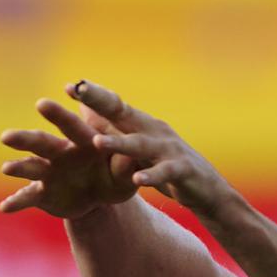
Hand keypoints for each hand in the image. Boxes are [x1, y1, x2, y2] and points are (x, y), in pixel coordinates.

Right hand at [0, 89, 139, 218]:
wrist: (100, 198)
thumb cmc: (115, 176)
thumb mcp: (125, 174)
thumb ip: (125, 166)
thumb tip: (129, 158)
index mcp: (81, 141)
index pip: (70, 125)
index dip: (57, 115)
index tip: (41, 104)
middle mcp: (60, 153)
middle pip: (41, 143)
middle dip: (25, 139)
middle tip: (6, 136)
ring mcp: (48, 173)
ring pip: (30, 167)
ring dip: (17, 167)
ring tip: (6, 168)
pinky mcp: (42, 193)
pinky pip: (27, 197)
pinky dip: (16, 202)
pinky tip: (4, 208)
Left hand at [67, 80, 239, 217]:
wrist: (206, 190)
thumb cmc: (164, 166)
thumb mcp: (136, 147)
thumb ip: (113, 129)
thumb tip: (83, 109)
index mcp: (140, 124)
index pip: (113, 105)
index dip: (93, 95)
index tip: (69, 87)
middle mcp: (154, 130)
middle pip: (123, 113)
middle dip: (100, 101)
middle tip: (79, 92)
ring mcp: (169, 148)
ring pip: (140, 144)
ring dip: (118, 143)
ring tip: (96, 143)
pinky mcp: (182, 170)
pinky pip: (164, 172)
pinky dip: (151, 176)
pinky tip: (137, 181)